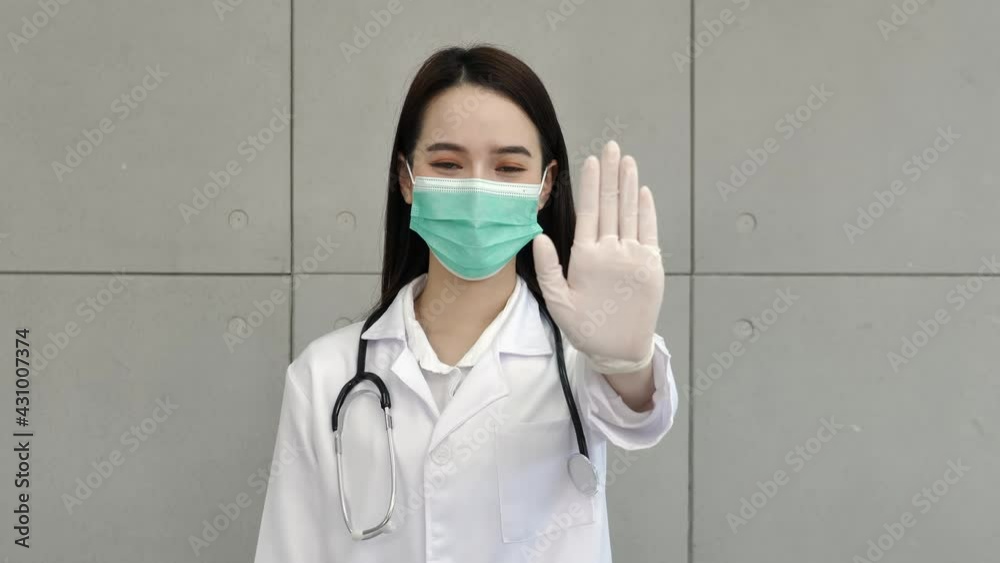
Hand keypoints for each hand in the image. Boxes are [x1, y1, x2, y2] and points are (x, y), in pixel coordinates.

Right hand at [533, 141, 664, 372]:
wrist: (623, 349)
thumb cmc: (586, 327)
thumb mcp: (557, 302)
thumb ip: (548, 267)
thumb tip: (538, 235)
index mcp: (586, 258)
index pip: (589, 211)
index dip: (591, 183)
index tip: (592, 160)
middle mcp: (612, 251)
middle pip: (611, 204)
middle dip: (611, 173)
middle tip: (612, 147)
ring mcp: (635, 256)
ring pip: (631, 212)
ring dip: (629, 184)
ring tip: (627, 160)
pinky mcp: (652, 265)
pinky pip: (649, 230)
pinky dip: (646, 209)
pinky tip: (642, 190)